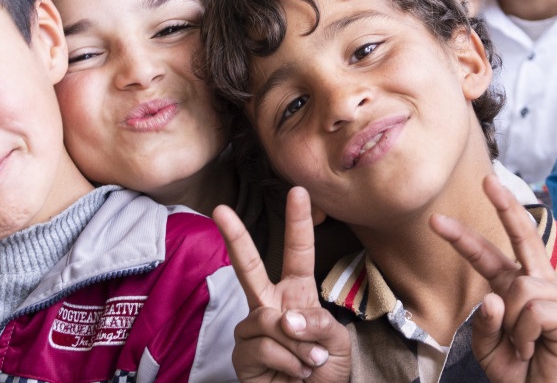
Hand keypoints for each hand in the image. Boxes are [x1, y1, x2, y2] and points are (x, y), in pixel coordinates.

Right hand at [214, 187, 350, 382]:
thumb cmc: (325, 372)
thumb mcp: (336, 342)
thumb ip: (317, 323)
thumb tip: (284, 317)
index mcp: (297, 295)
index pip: (298, 254)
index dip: (299, 223)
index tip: (298, 191)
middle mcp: (270, 306)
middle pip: (249, 266)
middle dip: (234, 237)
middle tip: (220, 209)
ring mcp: (253, 329)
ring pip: (268, 320)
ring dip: (297, 345)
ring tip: (308, 363)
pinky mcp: (242, 353)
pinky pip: (264, 346)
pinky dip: (287, 362)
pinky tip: (293, 374)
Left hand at [430, 175, 556, 382]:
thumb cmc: (522, 374)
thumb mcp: (490, 349)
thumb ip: (485, 323)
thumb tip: (496, 297)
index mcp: (517, 290)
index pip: (490, 256)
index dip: (464, 238)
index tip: (437, 220)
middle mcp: (541, 285)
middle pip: (523, 236)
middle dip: (506, 206)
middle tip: (487, 180)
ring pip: (518, 290)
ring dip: (512, 326)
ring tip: (525, 348)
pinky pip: (532, 312)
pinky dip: (525, 336)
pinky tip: (536, 349)